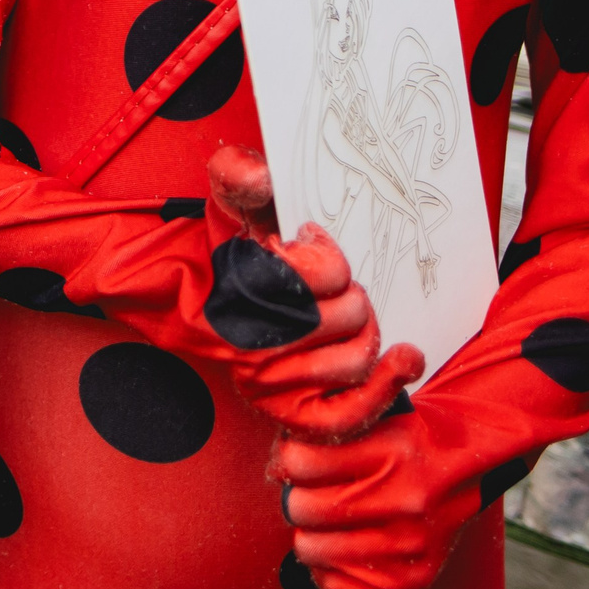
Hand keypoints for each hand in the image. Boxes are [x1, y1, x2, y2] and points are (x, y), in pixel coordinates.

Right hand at [203, 148, 422, 442]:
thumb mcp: (225, 207)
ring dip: (362, 333)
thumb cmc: (221, 259)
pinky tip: (402, 361)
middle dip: (348, 293)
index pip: (328, 274)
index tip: (306, 248)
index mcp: (243, 289)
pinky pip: (348, 414)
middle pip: (353, 313)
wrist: (185, 309)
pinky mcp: (287, 413)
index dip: (327, 257)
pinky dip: (382, 389)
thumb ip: (238, 174)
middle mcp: (255, 342)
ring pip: (358, 358)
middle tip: (323, 289)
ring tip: (340, 319)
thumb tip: (261, 175)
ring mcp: (270, 383)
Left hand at [276, 409, 480, 588]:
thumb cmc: (409, 440)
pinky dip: (329, 568)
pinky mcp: (411, 579)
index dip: (288, 460)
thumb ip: (327, 435)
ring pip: (312, 548)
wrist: (466, 465)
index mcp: (391, 452)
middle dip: (297, 499)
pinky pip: (336, 585)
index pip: (301, 463)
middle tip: (310, 494)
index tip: (296, 462)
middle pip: (303, 509)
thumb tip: (277, 468)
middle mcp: (404, 500)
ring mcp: (408, 544)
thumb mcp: (374, 419)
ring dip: (310, 534)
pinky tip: (343, 547)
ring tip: (328, 521)